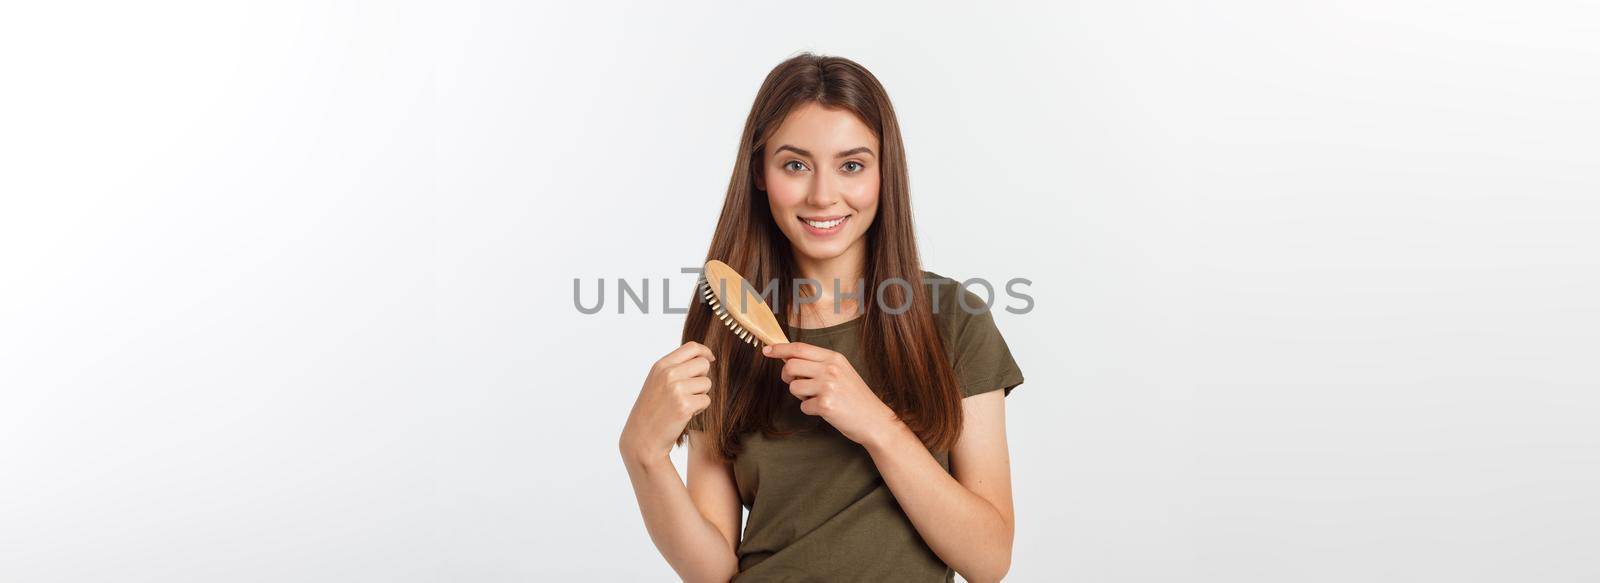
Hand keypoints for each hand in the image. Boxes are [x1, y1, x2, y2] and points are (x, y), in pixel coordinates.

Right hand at [619, 342, 714, 464]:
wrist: (642, 438)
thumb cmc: (652, 411)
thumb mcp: (657, 382)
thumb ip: (675, 368)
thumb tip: (705, 358)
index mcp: (661, 365)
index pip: (691, 347)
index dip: (705, 352)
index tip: (710, 358)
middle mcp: (668, 374)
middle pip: (703, 364)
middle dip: (702, 377)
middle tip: (691, 391)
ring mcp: (676, 389)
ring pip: (706, 383)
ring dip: (700, 394)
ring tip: (684, 404)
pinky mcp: (685, 406)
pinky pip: (706, 400)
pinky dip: (700, 409)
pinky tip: (685, 414)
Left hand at [763, 342, 901, 446]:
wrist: (874, 420)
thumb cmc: (856, 397)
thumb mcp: (841, 372)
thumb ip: (818, 363)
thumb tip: (788, 358)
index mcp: (834, 358)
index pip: (799, 348)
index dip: (779, 349)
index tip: (767, 350)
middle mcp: (830, 369)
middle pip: (790, 366)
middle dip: (787, 377)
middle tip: (796, 384)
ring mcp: (828, 386)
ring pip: (794, 388)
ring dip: (801, 396)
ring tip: (818, 398)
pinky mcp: (825, 405)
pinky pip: (803, 407)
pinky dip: (810, 410)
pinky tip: (825, 410)